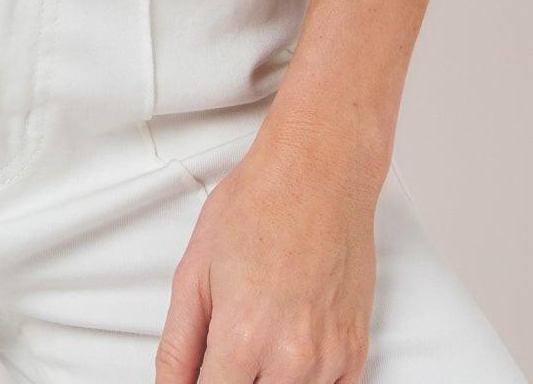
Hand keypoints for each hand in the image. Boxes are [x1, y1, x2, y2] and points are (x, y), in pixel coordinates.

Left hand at [155, 113, 385, 382]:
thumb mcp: (194, 270)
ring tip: (260, 340)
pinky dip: (304, 382)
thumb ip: (177, 345)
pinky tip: (289, 350)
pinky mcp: (355, 353)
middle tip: (228, 352)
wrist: (318, 171)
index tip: (203, 377)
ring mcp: (328, 358)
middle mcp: (291, 356)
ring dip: (268, 381)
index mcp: (243, 336)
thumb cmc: (259, 203)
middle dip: (233, 381)